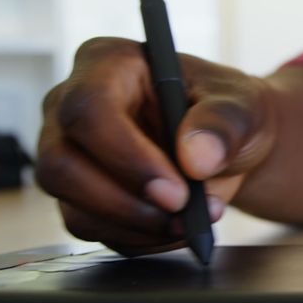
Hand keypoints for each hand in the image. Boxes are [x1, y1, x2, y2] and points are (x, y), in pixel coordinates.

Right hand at [36, 37, 276, 256]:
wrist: (230, 146)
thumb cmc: (228, 112)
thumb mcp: (242, 105)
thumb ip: (223, 123)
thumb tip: (197, 158)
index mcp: (106, 63)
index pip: (89, 109)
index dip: (127, 156)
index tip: (177, 190)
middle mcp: (70, 106)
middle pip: (61, 165)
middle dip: (125, 202)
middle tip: (182, 214)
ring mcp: (67, 153)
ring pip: (71, 206)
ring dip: (135, 226)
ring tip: (190, 221)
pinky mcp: (76, 194)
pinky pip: (90, 229)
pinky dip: (137, 239)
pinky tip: (175, 227)